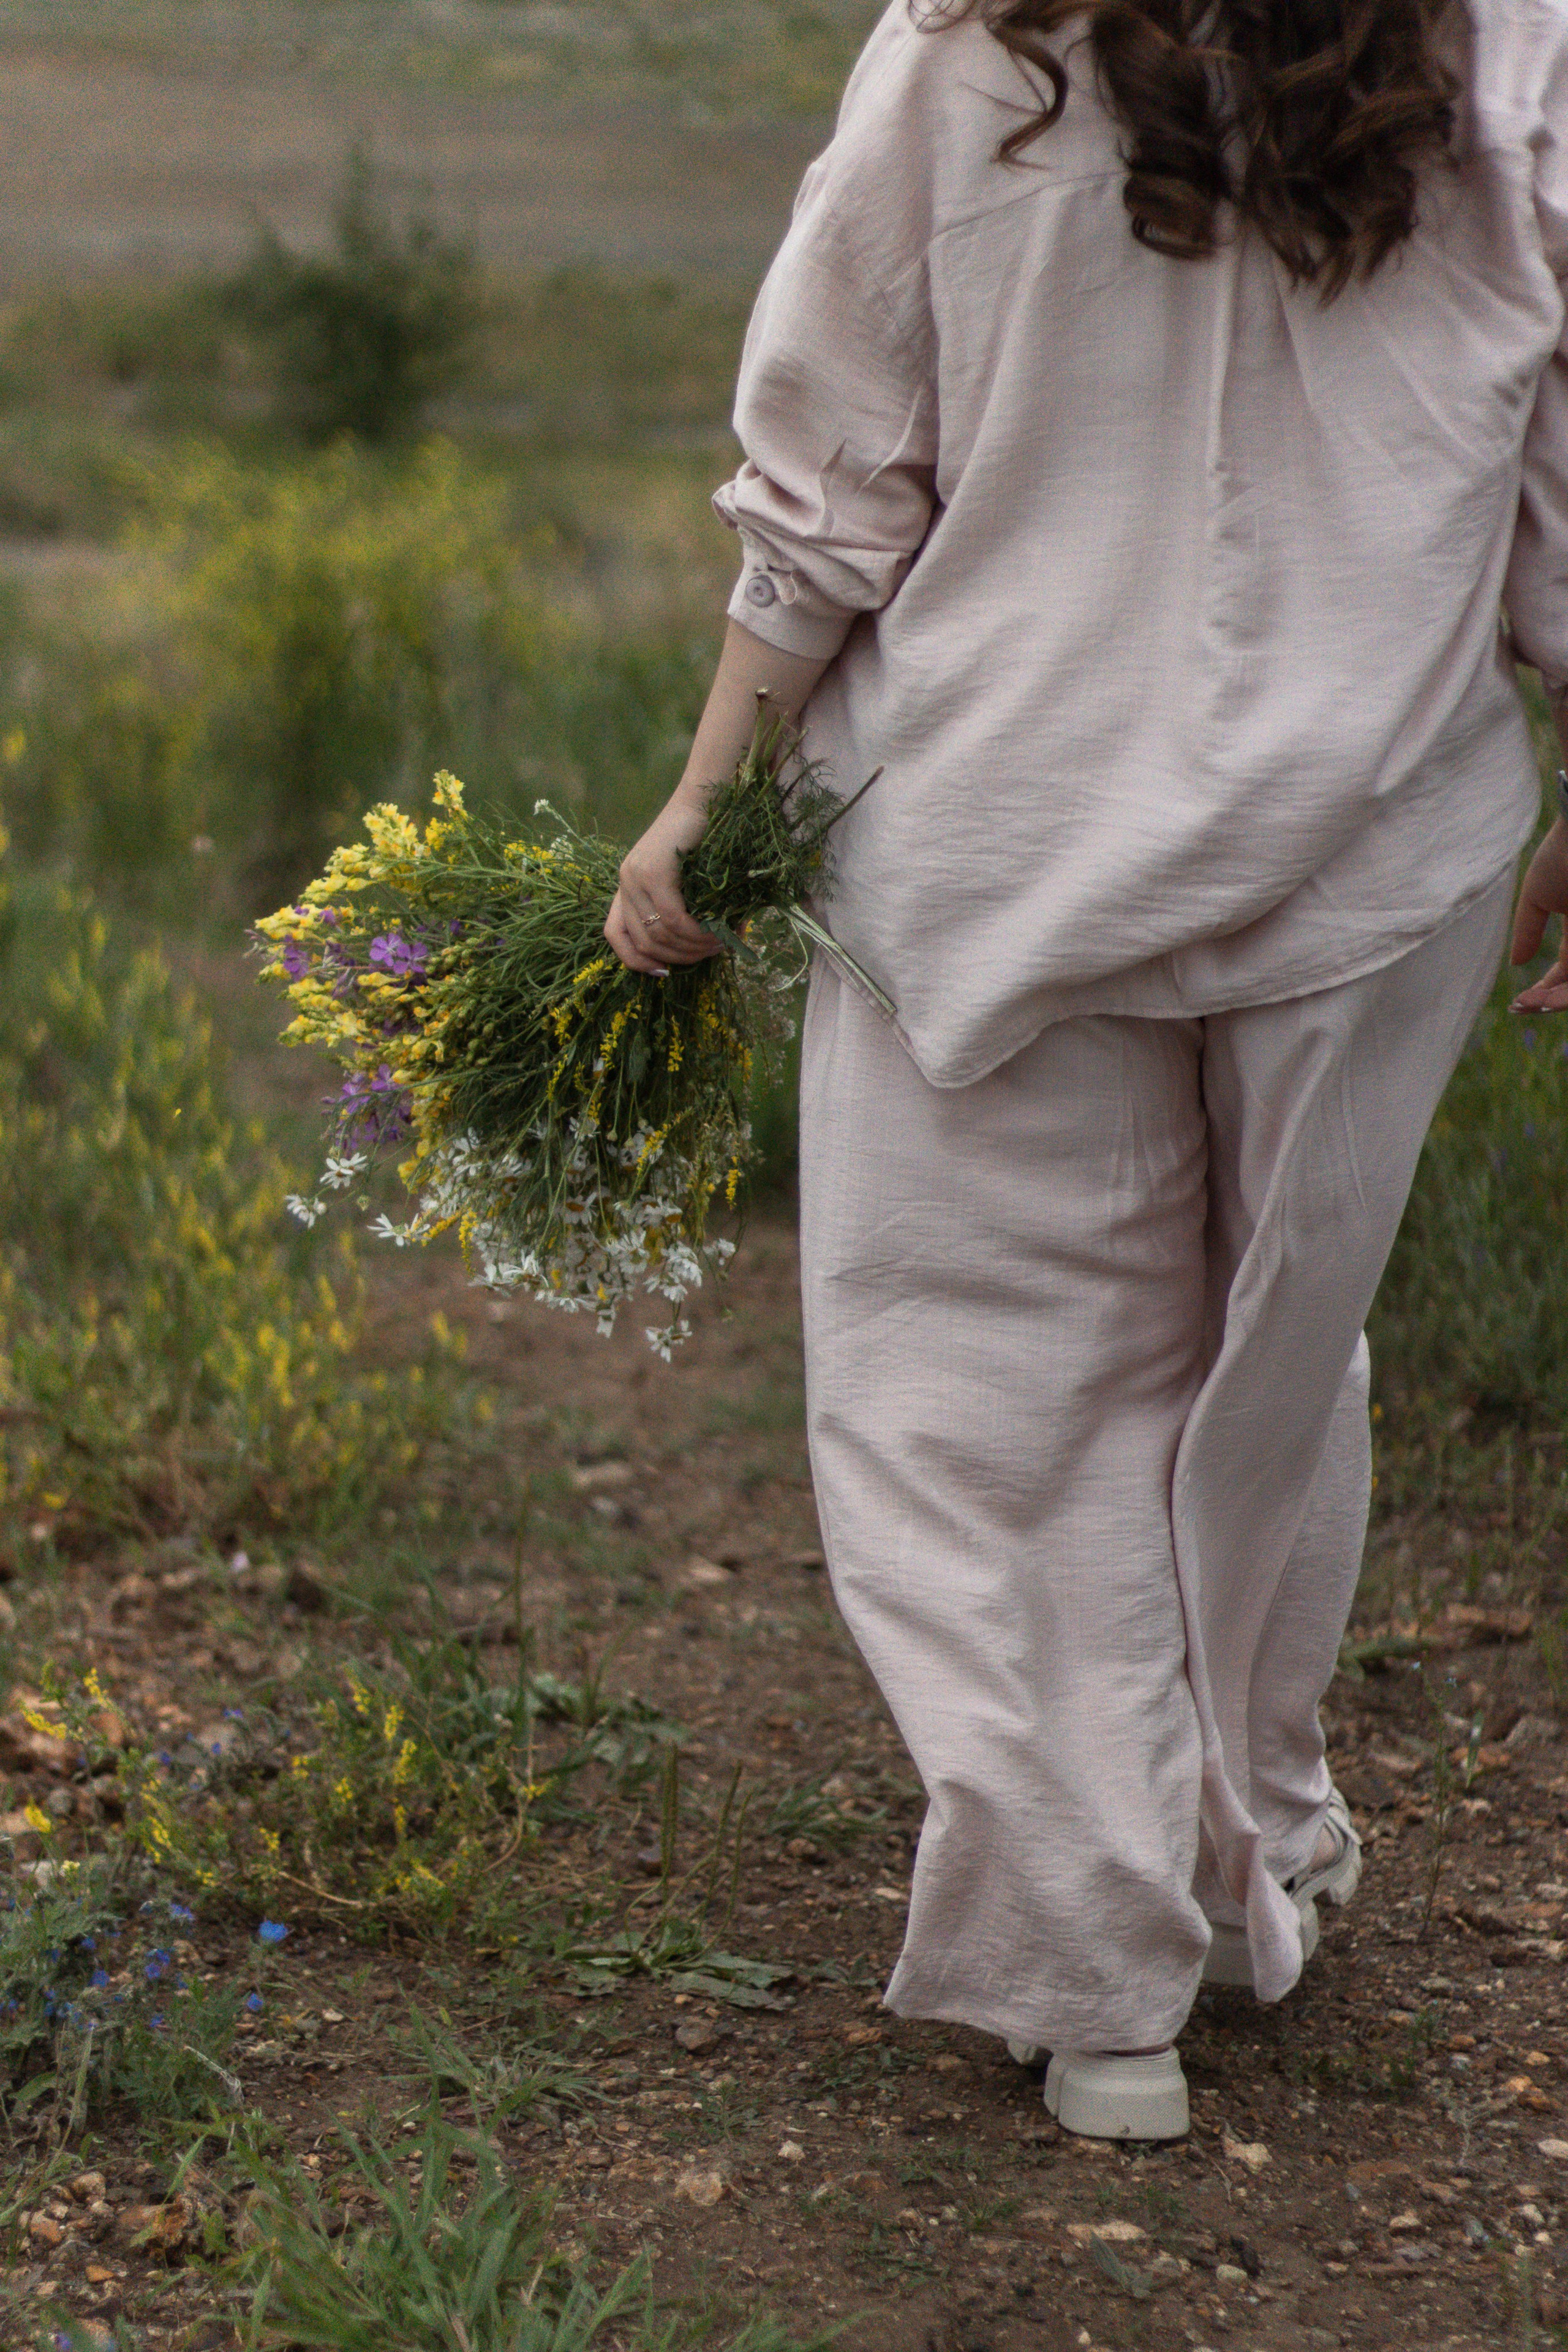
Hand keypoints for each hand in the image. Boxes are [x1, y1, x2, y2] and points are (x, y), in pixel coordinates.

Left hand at [604, 791, 723, 975]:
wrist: (707, 797)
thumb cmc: (705, 838)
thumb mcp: (689, 881)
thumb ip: (688, 910)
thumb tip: (709, 949)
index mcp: (627, 886)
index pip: (614, 935)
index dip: (637, 962)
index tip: (666, 974)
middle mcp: (625, 882)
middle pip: (643, 942)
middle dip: (679, 958)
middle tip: (712, 954)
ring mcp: (635, 877)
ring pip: (659, 935)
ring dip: (693, 948)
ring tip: (721, 944)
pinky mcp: (652, 872)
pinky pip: (674, 919)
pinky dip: (697, 934)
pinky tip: (716, 933)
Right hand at [1509, 818, 1567, 1010]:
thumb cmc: (1563, 853)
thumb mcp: (1538, 895)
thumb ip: (1527, 929)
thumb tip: (1516, 963)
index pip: (1567, 971)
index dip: (1545, 991)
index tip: (1520, 1002)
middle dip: (1550, 1001)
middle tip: (1523, 1007)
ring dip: (1559, 1000)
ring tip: (1534, 1003)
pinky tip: (1549, 995)